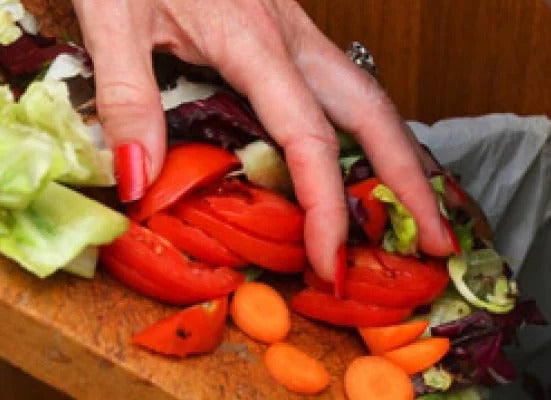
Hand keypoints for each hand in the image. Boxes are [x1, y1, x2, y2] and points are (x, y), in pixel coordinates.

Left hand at [73, 0, 456, 281]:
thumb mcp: (112, 19)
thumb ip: (127, 99)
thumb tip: (141, 183)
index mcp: (254, 41)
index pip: (310, 139)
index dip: (326, 208)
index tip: (328, 263)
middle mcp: (291, 38)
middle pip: (375, 115)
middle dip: (412, 182)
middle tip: (438, 240)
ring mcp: (293, 32)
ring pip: (367, 98)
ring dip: (398, 157)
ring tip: (417, 211)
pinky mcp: (283, 31)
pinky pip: (339, 88)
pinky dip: (364, 134)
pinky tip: (360, 160)